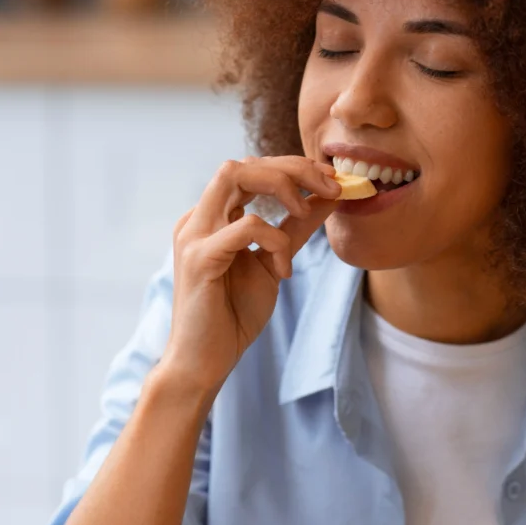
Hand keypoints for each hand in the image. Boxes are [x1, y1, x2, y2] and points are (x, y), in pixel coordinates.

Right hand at [161, 156, 339, 395]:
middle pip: (242, 162)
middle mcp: (198, 219)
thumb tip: (328, 197)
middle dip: (292, 167)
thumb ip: (295, 228)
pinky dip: (275, 239)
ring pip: (235, 175)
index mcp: (212, 218)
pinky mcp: (200, 258)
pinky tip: (284, 270)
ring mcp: (194, 235)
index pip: (250, 170)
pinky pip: (246, 225)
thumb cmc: (233, 315)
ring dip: (282, 186)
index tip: (330, 181)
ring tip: (306, 212)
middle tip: (330, 186)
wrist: (205, 362)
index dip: (292, 167)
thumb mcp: (274, 263)